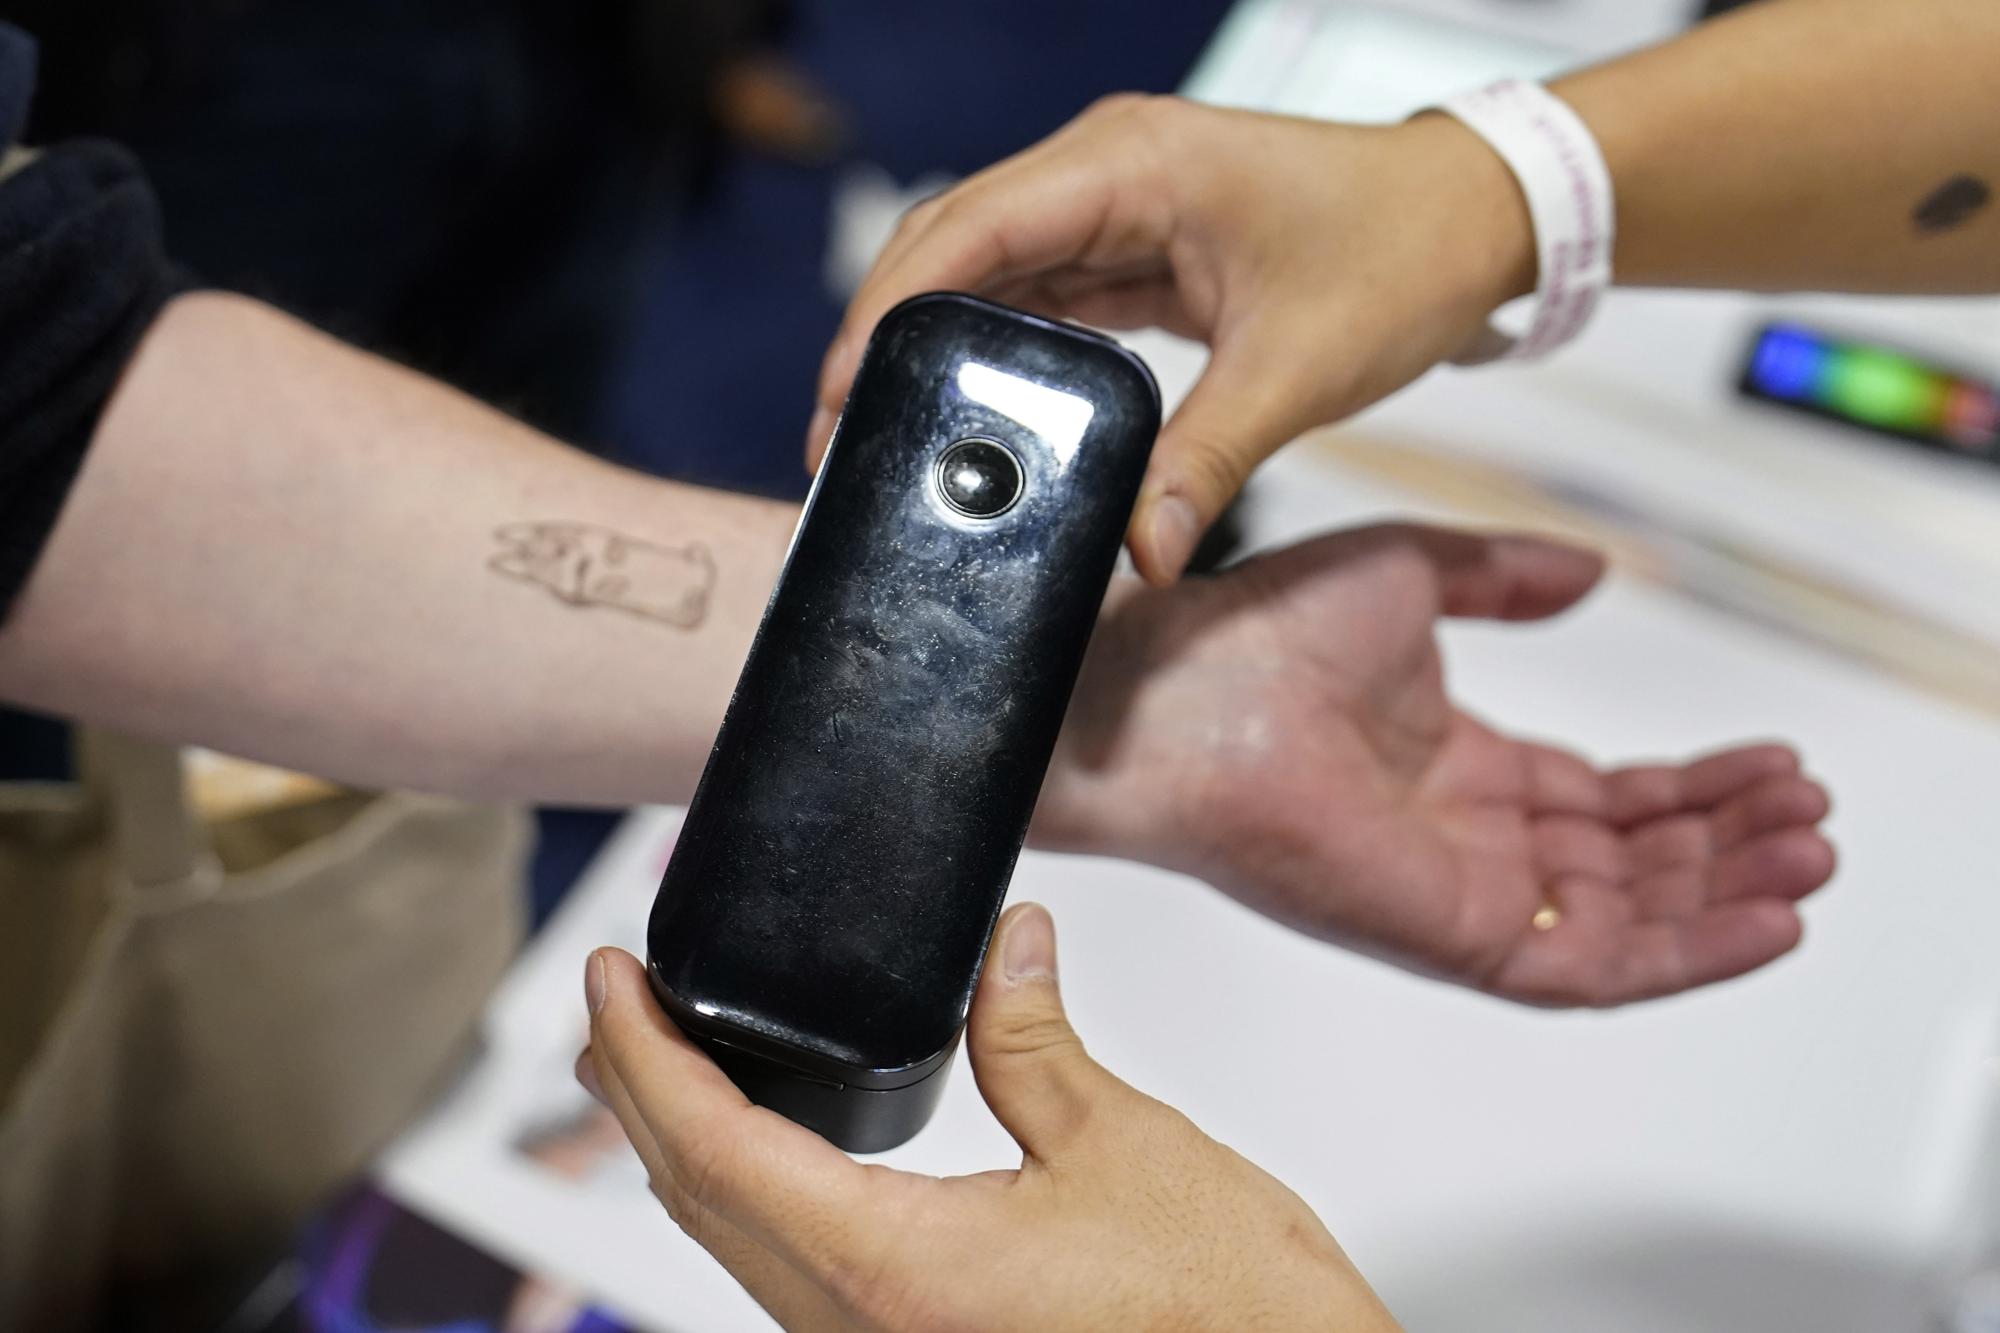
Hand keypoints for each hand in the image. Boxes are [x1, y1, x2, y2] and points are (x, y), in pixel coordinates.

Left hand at [580, 906, 1401, 1332]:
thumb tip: (1007, 944)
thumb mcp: (1123, 1150)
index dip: (642, 1052)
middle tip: (619, 1003)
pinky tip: (777, 1158)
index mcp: (891, 1272)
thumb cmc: (1231, 1318)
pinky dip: (755, 1200)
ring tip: (677, 1063)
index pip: (711, 1145)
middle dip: (641, 1095)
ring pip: (737, 1250)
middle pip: (698, 1202)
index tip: (611, 978)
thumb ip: (1034, 1038)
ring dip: (690, 1151)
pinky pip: (793, 1281)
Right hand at [809, 96, 1533, 582]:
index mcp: (1133, 164)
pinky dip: (991, 346)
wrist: (1473, 217)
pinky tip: (965, 409)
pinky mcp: (1130, 241)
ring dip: (930, 341)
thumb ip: (1209, 463)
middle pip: (951, 242)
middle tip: (833, 433)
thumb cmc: (1402, 253)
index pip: (970, 229)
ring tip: (878, 430)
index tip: (837, 391)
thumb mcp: (1298, 369)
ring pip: (983, 267)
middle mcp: (1107, 168)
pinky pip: (1035, 290)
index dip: (888, 310)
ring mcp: (1114, 202)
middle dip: (884, 333)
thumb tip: (1142, 557)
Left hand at [1036, 523, 1835, 1006]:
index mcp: (1449, 766)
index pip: (1596, 798)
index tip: (1768, 759)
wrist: (1168, 691)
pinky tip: (1762, 919)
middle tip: (1806, 811)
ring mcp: (1458, 894)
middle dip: (1723, 839)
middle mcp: (1459, 838)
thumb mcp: (1409, 576)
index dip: (1688, 786)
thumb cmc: (1250, 630)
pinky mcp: (1450, 935)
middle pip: (1625, 862)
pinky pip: (1587, 970)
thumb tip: (1594, 572)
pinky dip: (1681, 953)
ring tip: (1806, 853)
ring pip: (1622, 920)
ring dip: (1722, 892)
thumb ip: (1504, 576)